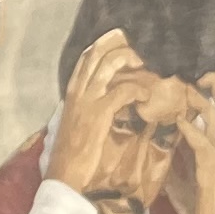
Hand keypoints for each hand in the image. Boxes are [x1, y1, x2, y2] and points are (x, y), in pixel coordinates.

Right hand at [46, 28, 149, 202]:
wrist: (65, 175)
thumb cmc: (74, 153)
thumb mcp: (78, 122)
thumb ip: (90, 106)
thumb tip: (109, 96)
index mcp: (72, 91)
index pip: (87, 56)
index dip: (106, 43)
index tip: (124, 38)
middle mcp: (78, 90)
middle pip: (98, 53)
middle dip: (121, 43)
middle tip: (142, 45)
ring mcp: (87, 100)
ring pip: (110, 65)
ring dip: (133, 60)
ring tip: (149, 65)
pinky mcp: (99, 113)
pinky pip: (123, 91)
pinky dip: (138, 89)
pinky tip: (146, 96)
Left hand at [155, 74, 214, 213]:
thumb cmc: (191, 201)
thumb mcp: (172, 172)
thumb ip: (166, 154)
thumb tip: (146, 139)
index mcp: (204, 145)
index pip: (206, 112)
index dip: (200, 92)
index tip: (186, 74)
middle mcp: (213, 146)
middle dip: (212, 88)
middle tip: (198, 69)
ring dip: (202, 102)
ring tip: (189, 86)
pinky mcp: (211, 172)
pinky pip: (204, 146)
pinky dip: (193, 132)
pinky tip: (181, 122)